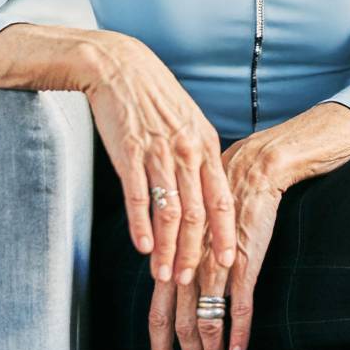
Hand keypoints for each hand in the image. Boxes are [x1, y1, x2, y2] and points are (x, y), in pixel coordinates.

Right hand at [83, 32, 237, 288]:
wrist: (120, 67)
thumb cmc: (155, 96)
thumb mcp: (187, 121)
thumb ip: (198, 154)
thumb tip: (205, 187)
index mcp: (205, 144)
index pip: (221, 199)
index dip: (225, 234)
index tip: (229, 262)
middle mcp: (186, 151)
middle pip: (196, 214)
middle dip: (194, 253)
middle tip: (191, 283)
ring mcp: (158, 153)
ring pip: (169, 211)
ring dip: (166, 249)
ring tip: (163, 275)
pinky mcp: (129, 153)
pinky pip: (138, 196)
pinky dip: (141, 226)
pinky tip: (142, 248)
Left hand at [149, 132, 284, 349]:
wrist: (250, 172)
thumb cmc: (219, 199)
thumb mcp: (189, 231)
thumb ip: (179, 259)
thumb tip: (169, 284)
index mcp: (174, 260)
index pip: (157, 312)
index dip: (159, 344)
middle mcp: (189, 267)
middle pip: (180, 324)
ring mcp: (217, 266)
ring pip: (207, 321)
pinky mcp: (245, 263)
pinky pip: (240, 306)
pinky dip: (238, 332)